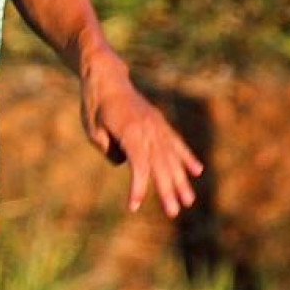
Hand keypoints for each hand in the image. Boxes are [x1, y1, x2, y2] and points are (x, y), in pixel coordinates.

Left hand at [81, 61, 203, 217]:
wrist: (106, 77)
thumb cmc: (94, 104)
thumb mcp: (93, 130)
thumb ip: (109, 150)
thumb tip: (126, 163)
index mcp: (130, 132)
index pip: (139, 167)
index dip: (138, 187)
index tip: (133, 206)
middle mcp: (148, 130)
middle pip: (160, 166)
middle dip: (167, 191)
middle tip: (174, 213)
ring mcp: (156, 126)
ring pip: (172, 157)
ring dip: (181, 180)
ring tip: (189, 201)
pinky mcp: (159, 122)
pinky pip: (176, 143)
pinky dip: (186, 157)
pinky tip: (197, 171)